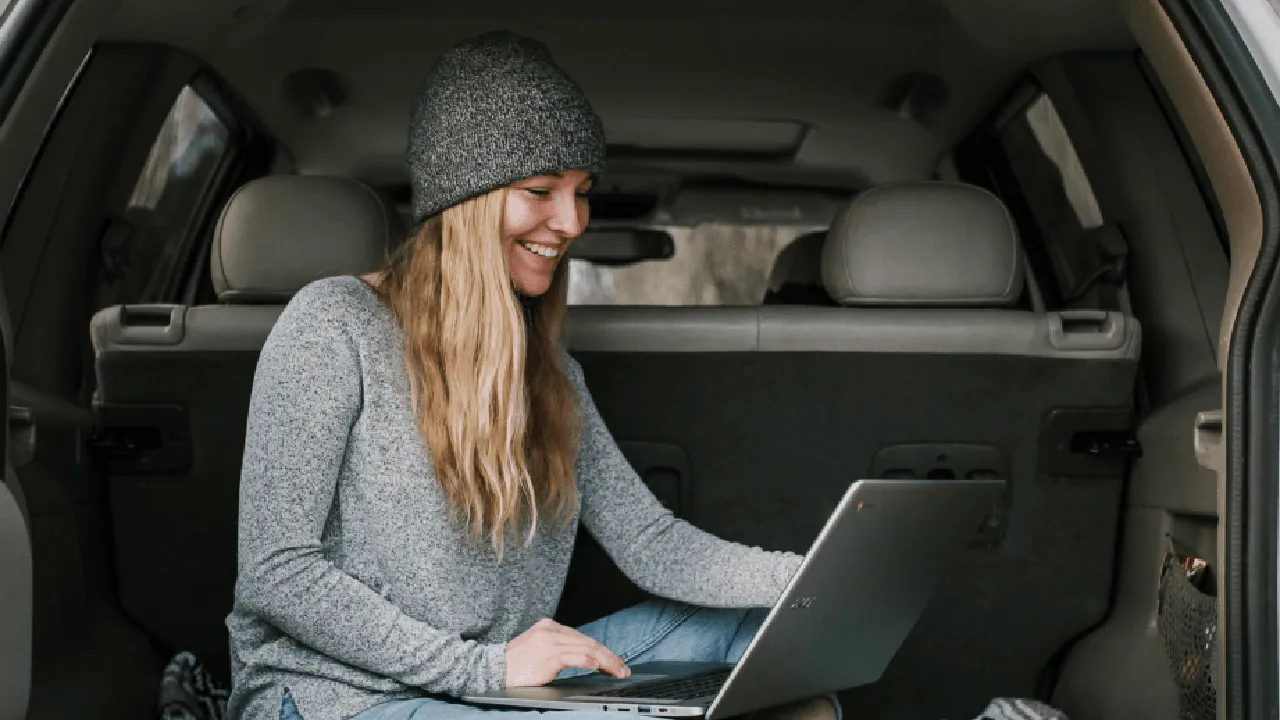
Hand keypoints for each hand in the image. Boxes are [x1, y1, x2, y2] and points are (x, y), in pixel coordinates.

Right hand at [505, 618, 630, 686]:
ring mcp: (551, 641)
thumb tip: (583, 657)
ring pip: (589, 648)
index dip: (600, 649)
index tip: (613, 660)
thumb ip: (557, 648)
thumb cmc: (515, 665)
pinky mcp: (550, 655)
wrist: (494, 670)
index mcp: (548, 626)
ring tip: (619, 671)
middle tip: (623, 668)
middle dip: (609, 655)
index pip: (582, 637)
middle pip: (588, 641)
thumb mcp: (537, 648)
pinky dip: (595, 662)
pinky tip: (604, 669)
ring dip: (608, 661)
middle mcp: (551, 630)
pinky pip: (580, 657)